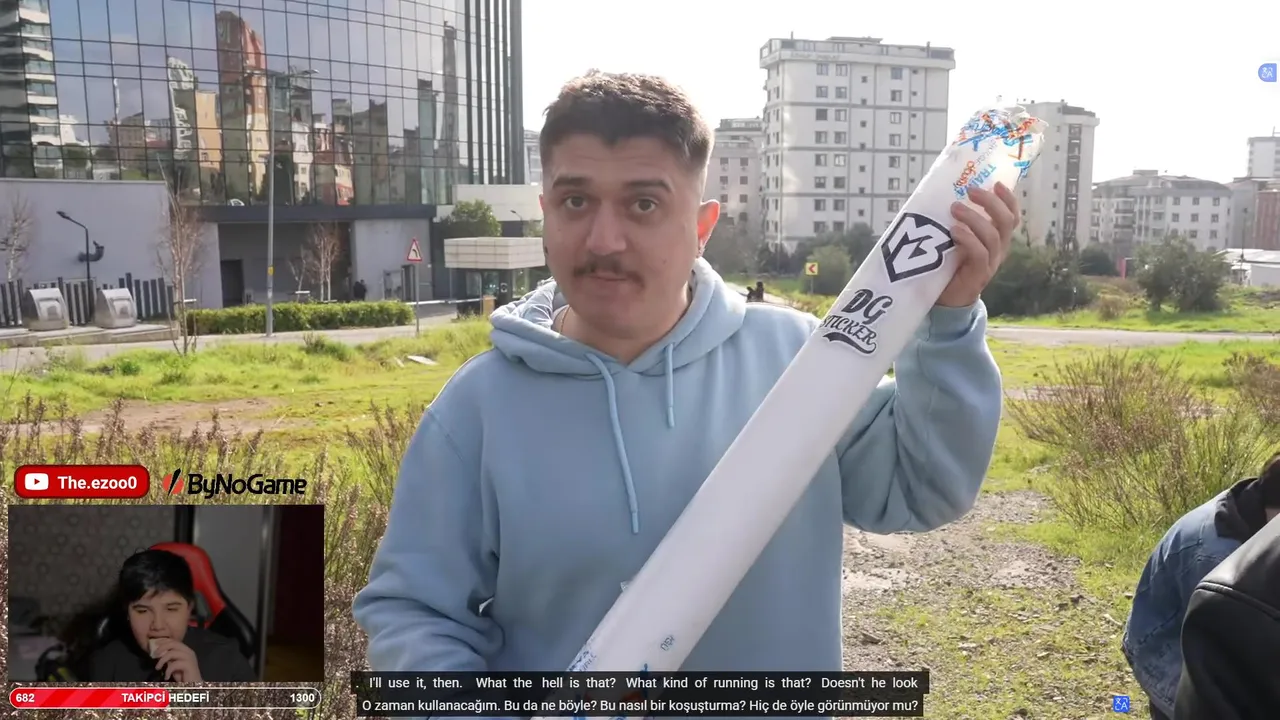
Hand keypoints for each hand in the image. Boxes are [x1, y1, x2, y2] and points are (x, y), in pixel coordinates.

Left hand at [152, 639, 202, 682]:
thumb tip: (159, 652)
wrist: (194, 686)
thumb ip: (169, 658)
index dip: (163, 641)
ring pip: (172, 653)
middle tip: (154, 655)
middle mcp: (189, 651)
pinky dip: (168, 670)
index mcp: (185, 650)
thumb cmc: (183, 676)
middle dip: (162, 647)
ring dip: (162, 660)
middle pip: (174, 643)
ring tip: (157, 668)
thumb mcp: (173, 665)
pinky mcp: (189, 665)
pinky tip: (166, 676)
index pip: (174, 641)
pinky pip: (175, 664)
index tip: (153, 644)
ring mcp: (190, 658)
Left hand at [936, 183, 1020, 307]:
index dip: (1008, 199)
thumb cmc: (949, 265)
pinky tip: (954, 231)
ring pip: (993, 235)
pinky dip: (968, 238)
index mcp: (996, 239)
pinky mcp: (978, 275)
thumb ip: (957, 221)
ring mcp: (990, 263)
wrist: (945, 301)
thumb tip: (944, 193)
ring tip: (954, 208)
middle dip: (991, 203)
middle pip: (1006, 222)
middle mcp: (998, 250)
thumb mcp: (955, 238)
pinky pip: (980, 253)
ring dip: (974, 218)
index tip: (996, 183)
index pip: (1011, 216)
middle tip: (971, 190)